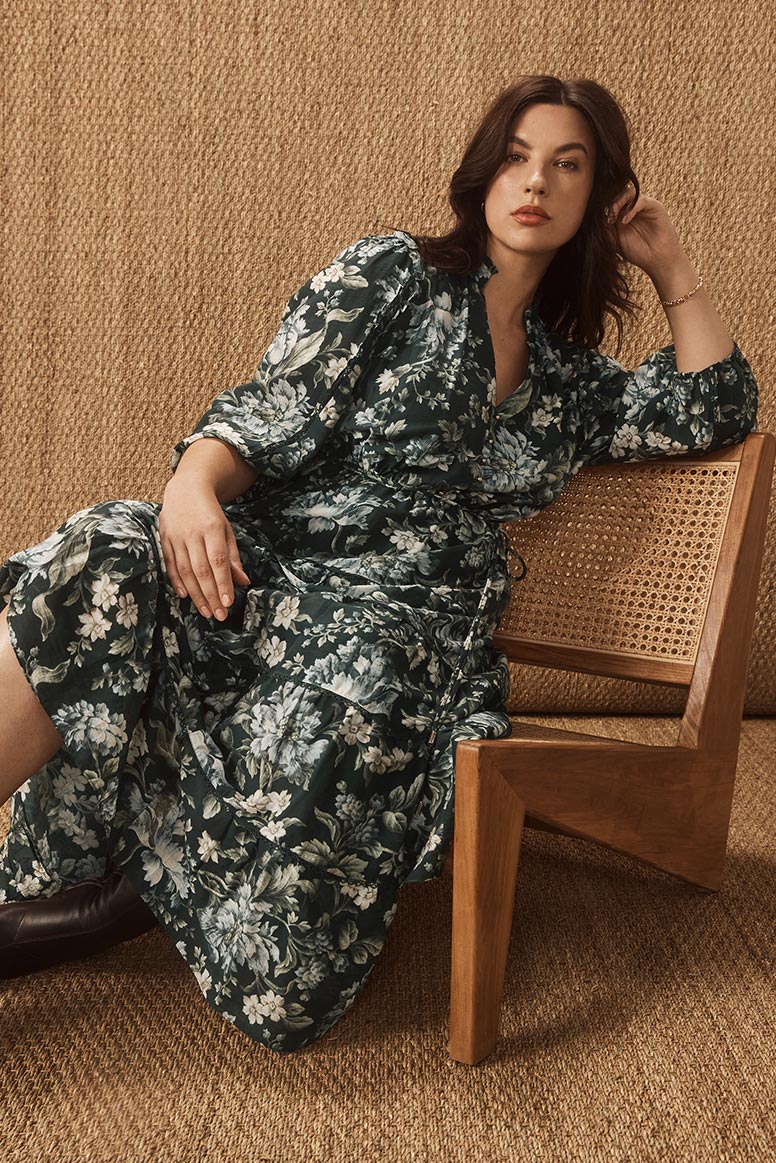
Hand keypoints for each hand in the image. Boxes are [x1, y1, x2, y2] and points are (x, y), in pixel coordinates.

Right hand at [159, 480, 250, 620]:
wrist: (185, 489)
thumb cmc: (210, 514)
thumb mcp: (226, 531)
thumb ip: (233, 557)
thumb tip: (243, 582)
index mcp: (212, 529)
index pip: (218, 561)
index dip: (223, 583)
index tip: (228, 603)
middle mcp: (192, 533)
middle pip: (201, 570)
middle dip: (210, 595)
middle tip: (219, 615)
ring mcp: (175, 537)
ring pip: (185, 570)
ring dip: (195, 594)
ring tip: (206, 611)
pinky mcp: (164, 539)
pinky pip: (169, 564)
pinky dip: (177, 582)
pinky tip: (185, 596)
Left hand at [605, 184, 684, 276]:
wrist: (657, 260)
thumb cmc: (638, 253)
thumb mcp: (615, 242)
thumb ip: (605, 231)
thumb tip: (593, 220)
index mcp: (622, 214)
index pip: (609, 202)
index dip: (602, 208)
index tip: (596, 220)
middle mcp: (632, 207)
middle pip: (617, 194)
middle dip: (609, 204)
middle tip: (605, 218)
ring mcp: (643, 206)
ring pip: (628, 193)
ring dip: (617, 203)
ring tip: (612, 217)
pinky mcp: (654, 206)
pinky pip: (640, 200)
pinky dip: (631, 209)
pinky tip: (624, 221)